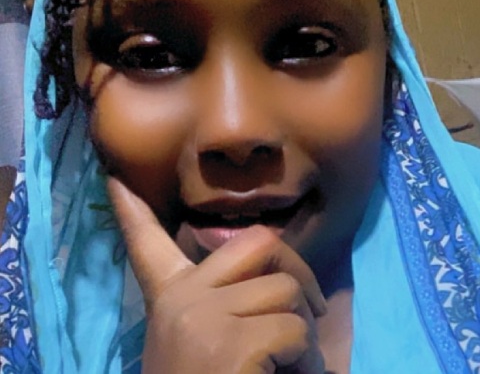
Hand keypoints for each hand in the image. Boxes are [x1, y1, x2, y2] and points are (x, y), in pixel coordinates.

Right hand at [108, 177, 326, 373]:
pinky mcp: (228, 346)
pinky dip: (307, 358)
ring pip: (285, 290)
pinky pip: (294, 328)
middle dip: (297, 271)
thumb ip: (223, 303)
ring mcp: (201, 320)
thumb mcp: (201, 342)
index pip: (145, 243)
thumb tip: (273, 275)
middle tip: (310, 309)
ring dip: (306, 329)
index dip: (132, 210)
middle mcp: (179, 300)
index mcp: (169, 299)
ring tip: (293, 363)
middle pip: (260, 243)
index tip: (116, 176)